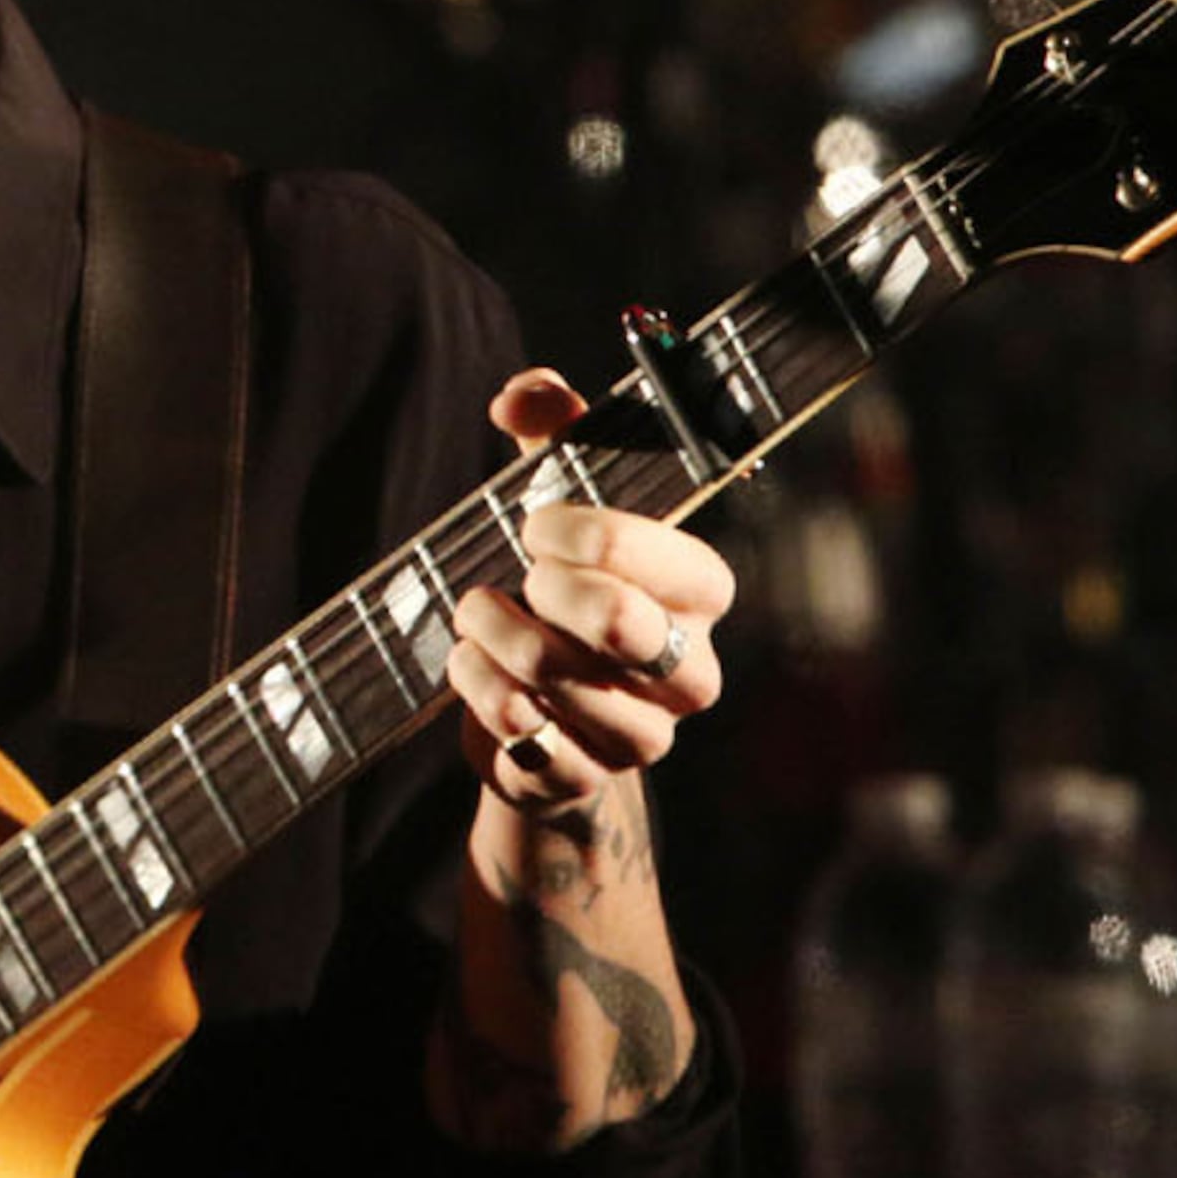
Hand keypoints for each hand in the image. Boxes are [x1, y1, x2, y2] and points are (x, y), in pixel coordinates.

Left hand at [448, 367, 736, 821]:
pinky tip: (476, 673)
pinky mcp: (586, 781)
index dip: (591, 535)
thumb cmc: (555, 592)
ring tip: (477, 620)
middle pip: (620, 622)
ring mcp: (645, 736)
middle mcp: (689, 671)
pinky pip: (524, 734)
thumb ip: (551, 435)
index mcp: (700, 594)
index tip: (536, 524)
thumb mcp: (555, 505)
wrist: (535, 717)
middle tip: (510, 579)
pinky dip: (481, 693)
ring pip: (552, 674)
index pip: (671, 559)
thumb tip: (524, 396)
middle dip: (542, 590)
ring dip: (491, 635)